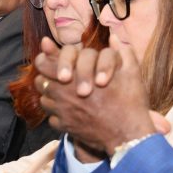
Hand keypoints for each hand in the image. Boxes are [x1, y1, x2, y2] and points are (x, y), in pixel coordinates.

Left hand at [35, 35, 170, 153]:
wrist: (128, 135)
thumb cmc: (129, 102)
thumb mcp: (131, 71)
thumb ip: (121, 51)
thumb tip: (115, 37)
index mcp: (74, 76)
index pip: (45, 63)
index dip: (45, 57)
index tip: (47, 55)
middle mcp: (63, 94)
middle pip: (40, 81)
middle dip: (47, 76)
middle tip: (58, 76)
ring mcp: (62, 112)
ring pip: (44, 100)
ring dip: (51, 95)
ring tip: (63, 93)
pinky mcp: (65, 128)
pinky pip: (52, 118)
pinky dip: (57, 114)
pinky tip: (69, 112)